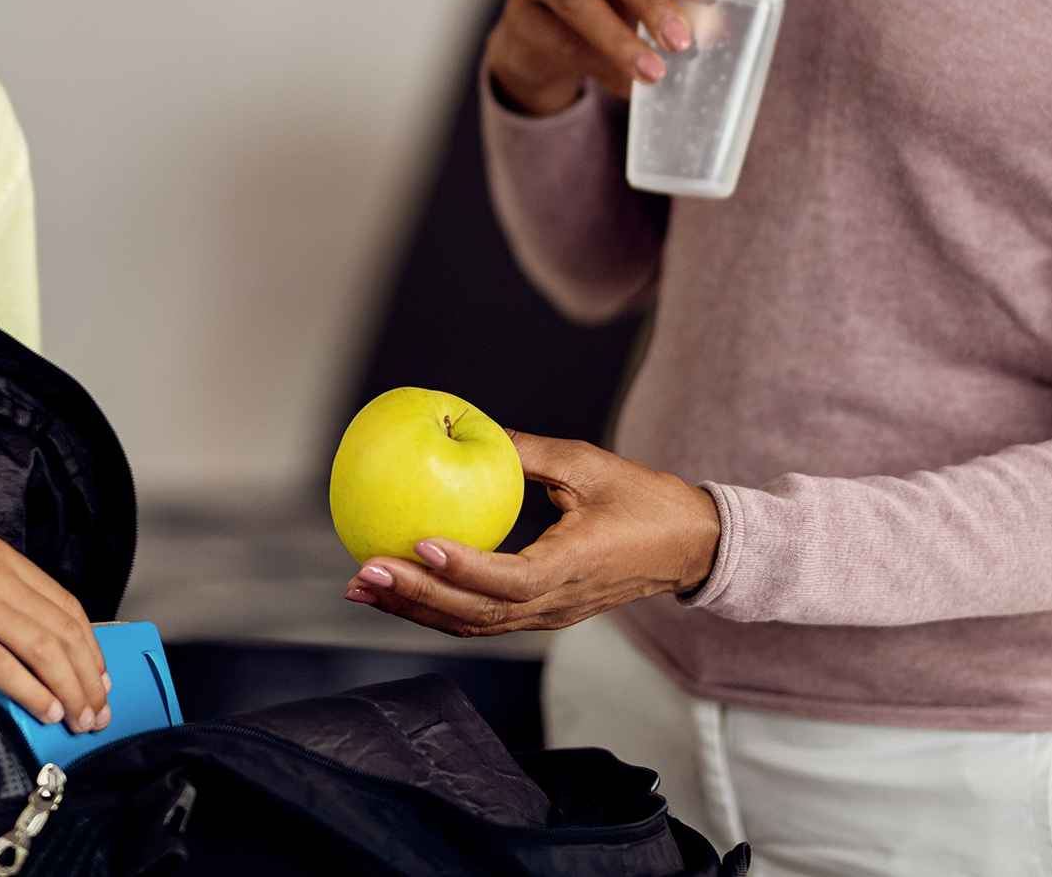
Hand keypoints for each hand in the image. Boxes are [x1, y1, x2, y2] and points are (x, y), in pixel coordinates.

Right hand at [0, 492, 111, 731]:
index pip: (64, 603)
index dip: (88, 644)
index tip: (98, 675)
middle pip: (64, 629)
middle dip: (89, 675)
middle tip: (98, 710)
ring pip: (44, 648)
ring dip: (70, 689)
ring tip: (79, 719)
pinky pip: (3, 664)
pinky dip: (31, 690)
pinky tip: (44, 709)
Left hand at [341, 431, 718, 636]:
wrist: (691, 548)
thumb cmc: (645, 502)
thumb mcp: (589, 465)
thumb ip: (529, 451)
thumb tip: (473, 426)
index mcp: (573, 567)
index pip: (511, 580)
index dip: (464, 570)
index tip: (420, 547)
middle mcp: (556, 603)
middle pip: (476, 615)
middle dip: (415, 597)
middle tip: (363, 570)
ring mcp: (547, 616)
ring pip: (472, 624)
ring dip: (414, 608)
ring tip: (361, 587)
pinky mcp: (541, 614)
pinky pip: (481, 619)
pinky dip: (436, 608)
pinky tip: (399, 589)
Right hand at [485, 0, 706, 117]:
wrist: (536, 39)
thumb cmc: (600, 6)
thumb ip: (672, 3)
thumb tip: (721, 31)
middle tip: (682, 40)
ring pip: (577, 0)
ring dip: (621, 39)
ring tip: (654, 72)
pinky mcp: (517, 16)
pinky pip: (558, 40)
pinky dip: (598, 66)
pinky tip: (625, 87)